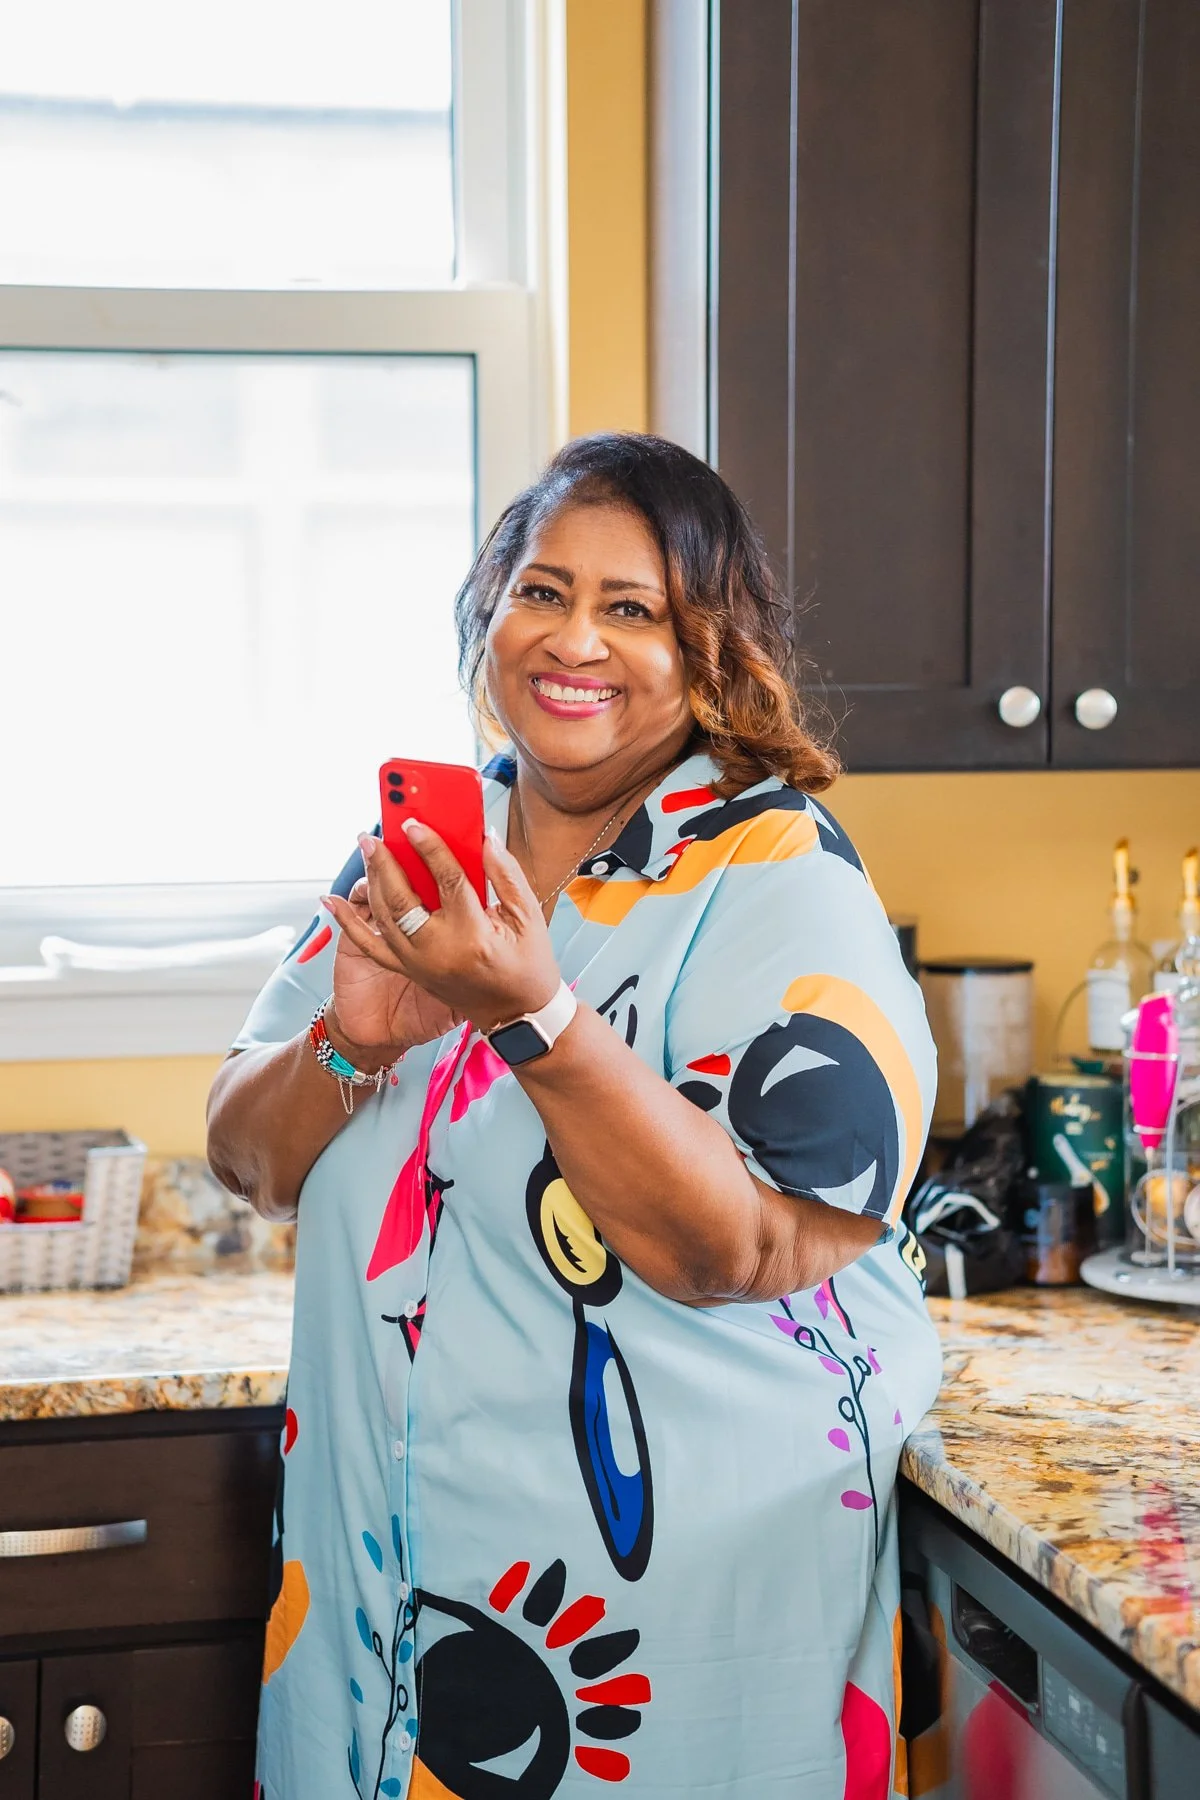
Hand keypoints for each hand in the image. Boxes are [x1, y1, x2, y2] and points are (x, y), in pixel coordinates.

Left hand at [320, 823, 560, 1034]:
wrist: (517, 1017)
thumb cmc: (529, 967)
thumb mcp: (529, 918)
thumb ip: (506, 874)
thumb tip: (485, 838)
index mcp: (473, 935)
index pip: (447, 880)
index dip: (430, 848)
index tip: (414, 825)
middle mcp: (439, 952)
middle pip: (403, 899)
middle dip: (385, 863)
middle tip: (373, 837)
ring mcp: (419, 965)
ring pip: (384, 917)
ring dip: (371, 882)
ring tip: (367, 853)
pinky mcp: (410, 971)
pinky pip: (370, 945)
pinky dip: (347, 922)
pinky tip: (331, 901)